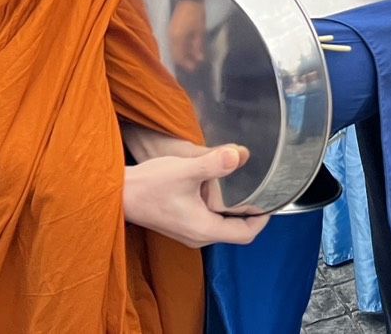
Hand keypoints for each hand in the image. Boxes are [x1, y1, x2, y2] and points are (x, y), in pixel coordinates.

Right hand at [122, 144, 270, 246]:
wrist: (118, 194)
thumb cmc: (149, 185)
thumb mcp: (185, 170)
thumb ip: (213, 163)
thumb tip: (239, 155)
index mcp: (205, 229)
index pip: (246, 234)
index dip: (262, 219)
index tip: (272, 199)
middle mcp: (198, 237)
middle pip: (236, 231)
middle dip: (251, 212)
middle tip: (262, 187)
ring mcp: (188, 232)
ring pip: (222, 225)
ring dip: (234, 209)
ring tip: (245, 184)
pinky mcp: (181, 224)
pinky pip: (209, 220)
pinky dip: (219, 207)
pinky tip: (218, 186)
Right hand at [166, 0, 206, 72]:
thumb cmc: (196, 14)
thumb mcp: (199, 31)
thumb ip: (198, 46)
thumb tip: (199, 59)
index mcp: (177, 38)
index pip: (179, 57)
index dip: (186, 64)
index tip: (194, 68)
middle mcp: (171, 37)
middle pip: (176, 54)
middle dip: (184, 61)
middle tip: (194, 65)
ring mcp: (170, 32)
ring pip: (175, 48)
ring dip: (184, 54)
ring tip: (194, 57)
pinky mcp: (172, 28)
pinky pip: (175, 42)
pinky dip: (182, 47)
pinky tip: (191, 48)